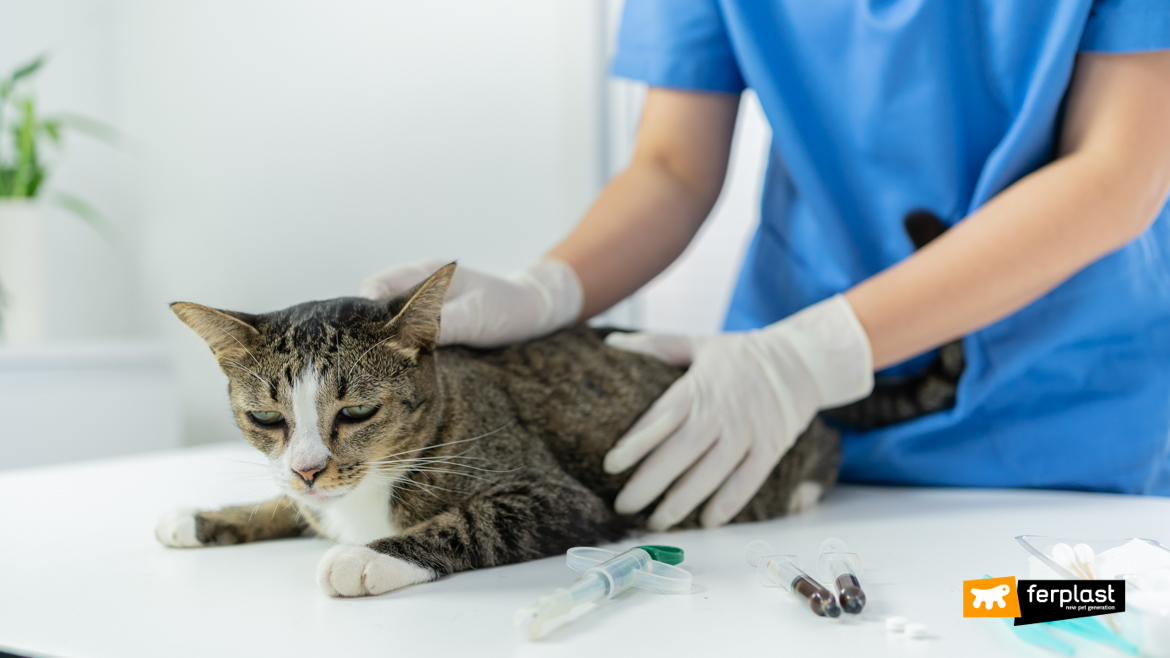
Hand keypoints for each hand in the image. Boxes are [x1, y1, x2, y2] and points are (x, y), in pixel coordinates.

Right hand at [359, 258, 582, 347]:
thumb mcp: (473, 318)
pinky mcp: (430, 323)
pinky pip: (403, 333)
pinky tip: (396, 366)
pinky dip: (397, 347)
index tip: (359, 339)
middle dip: (366, 330)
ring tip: (376, 366)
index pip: (376, 287)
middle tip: (361, 359)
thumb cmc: (507, 309)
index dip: (362, 312)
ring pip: (386, 321)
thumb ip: (437, 325)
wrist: (535, 311)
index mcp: (425, 273)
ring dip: (381, 340)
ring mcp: (421, 304)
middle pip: (374, 305)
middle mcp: (417, 285)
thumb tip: (400, 338)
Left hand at [603, 295, 873, 529]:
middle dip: (649, 483)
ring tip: (657, 521)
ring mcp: (747, 432)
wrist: (799, 360)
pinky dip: (728, 503)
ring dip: (682, 501)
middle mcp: (720, 412)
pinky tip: (706, 521)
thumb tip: (612, 342)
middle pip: (680, 452)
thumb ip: (655, 345)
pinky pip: (747, 481)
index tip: (611, 465)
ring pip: (710, 473)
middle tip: (623, 506)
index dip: (635, 443)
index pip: (660, 418)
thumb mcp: (697, 342)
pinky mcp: (770, 449)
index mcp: (697, 387)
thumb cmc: (740, 355)